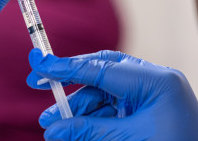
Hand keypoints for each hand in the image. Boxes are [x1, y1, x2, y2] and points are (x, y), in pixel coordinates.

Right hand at [27, 49, 197, 140]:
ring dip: (78, 107)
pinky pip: (115, 107)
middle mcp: (156, 81)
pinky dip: (94, 118)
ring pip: (105, 93)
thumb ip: (89, 131)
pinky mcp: (150, 109)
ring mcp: (153, 95)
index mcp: (158, 80)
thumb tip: (53, 129)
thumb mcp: (129, 139)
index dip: (67, 66)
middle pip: (102, 72)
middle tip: (39, 84)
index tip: (39, 63)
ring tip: (52, 124)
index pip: (103, 67)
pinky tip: (73, 128)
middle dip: (71, 83)